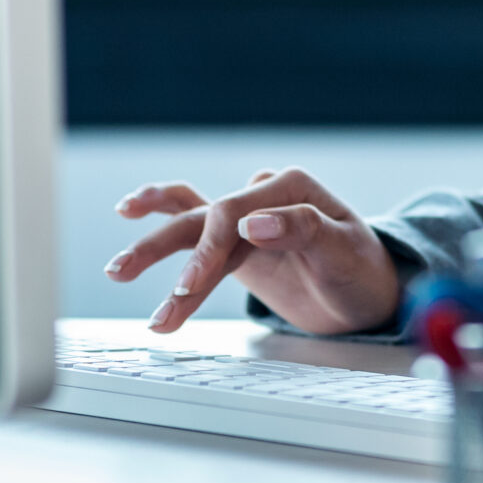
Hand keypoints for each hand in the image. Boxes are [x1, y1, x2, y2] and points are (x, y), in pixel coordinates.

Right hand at [106, 167, 401, 335]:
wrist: (366, 295)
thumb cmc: (363, 272)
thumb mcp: (344, 253)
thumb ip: (303, 231)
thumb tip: (255, 222)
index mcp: (290, 187)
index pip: (234, 212)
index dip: (208, 249)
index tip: (190, 286)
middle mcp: (263, 195)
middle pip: (205, 217)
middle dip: (170, 252)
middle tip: (141, 282)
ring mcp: (246, 218)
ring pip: (191, 225)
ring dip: (154, 249)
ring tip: (117, 270)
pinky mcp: (235, 242)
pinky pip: (194, 227)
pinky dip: (161, 226)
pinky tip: (129, 212)